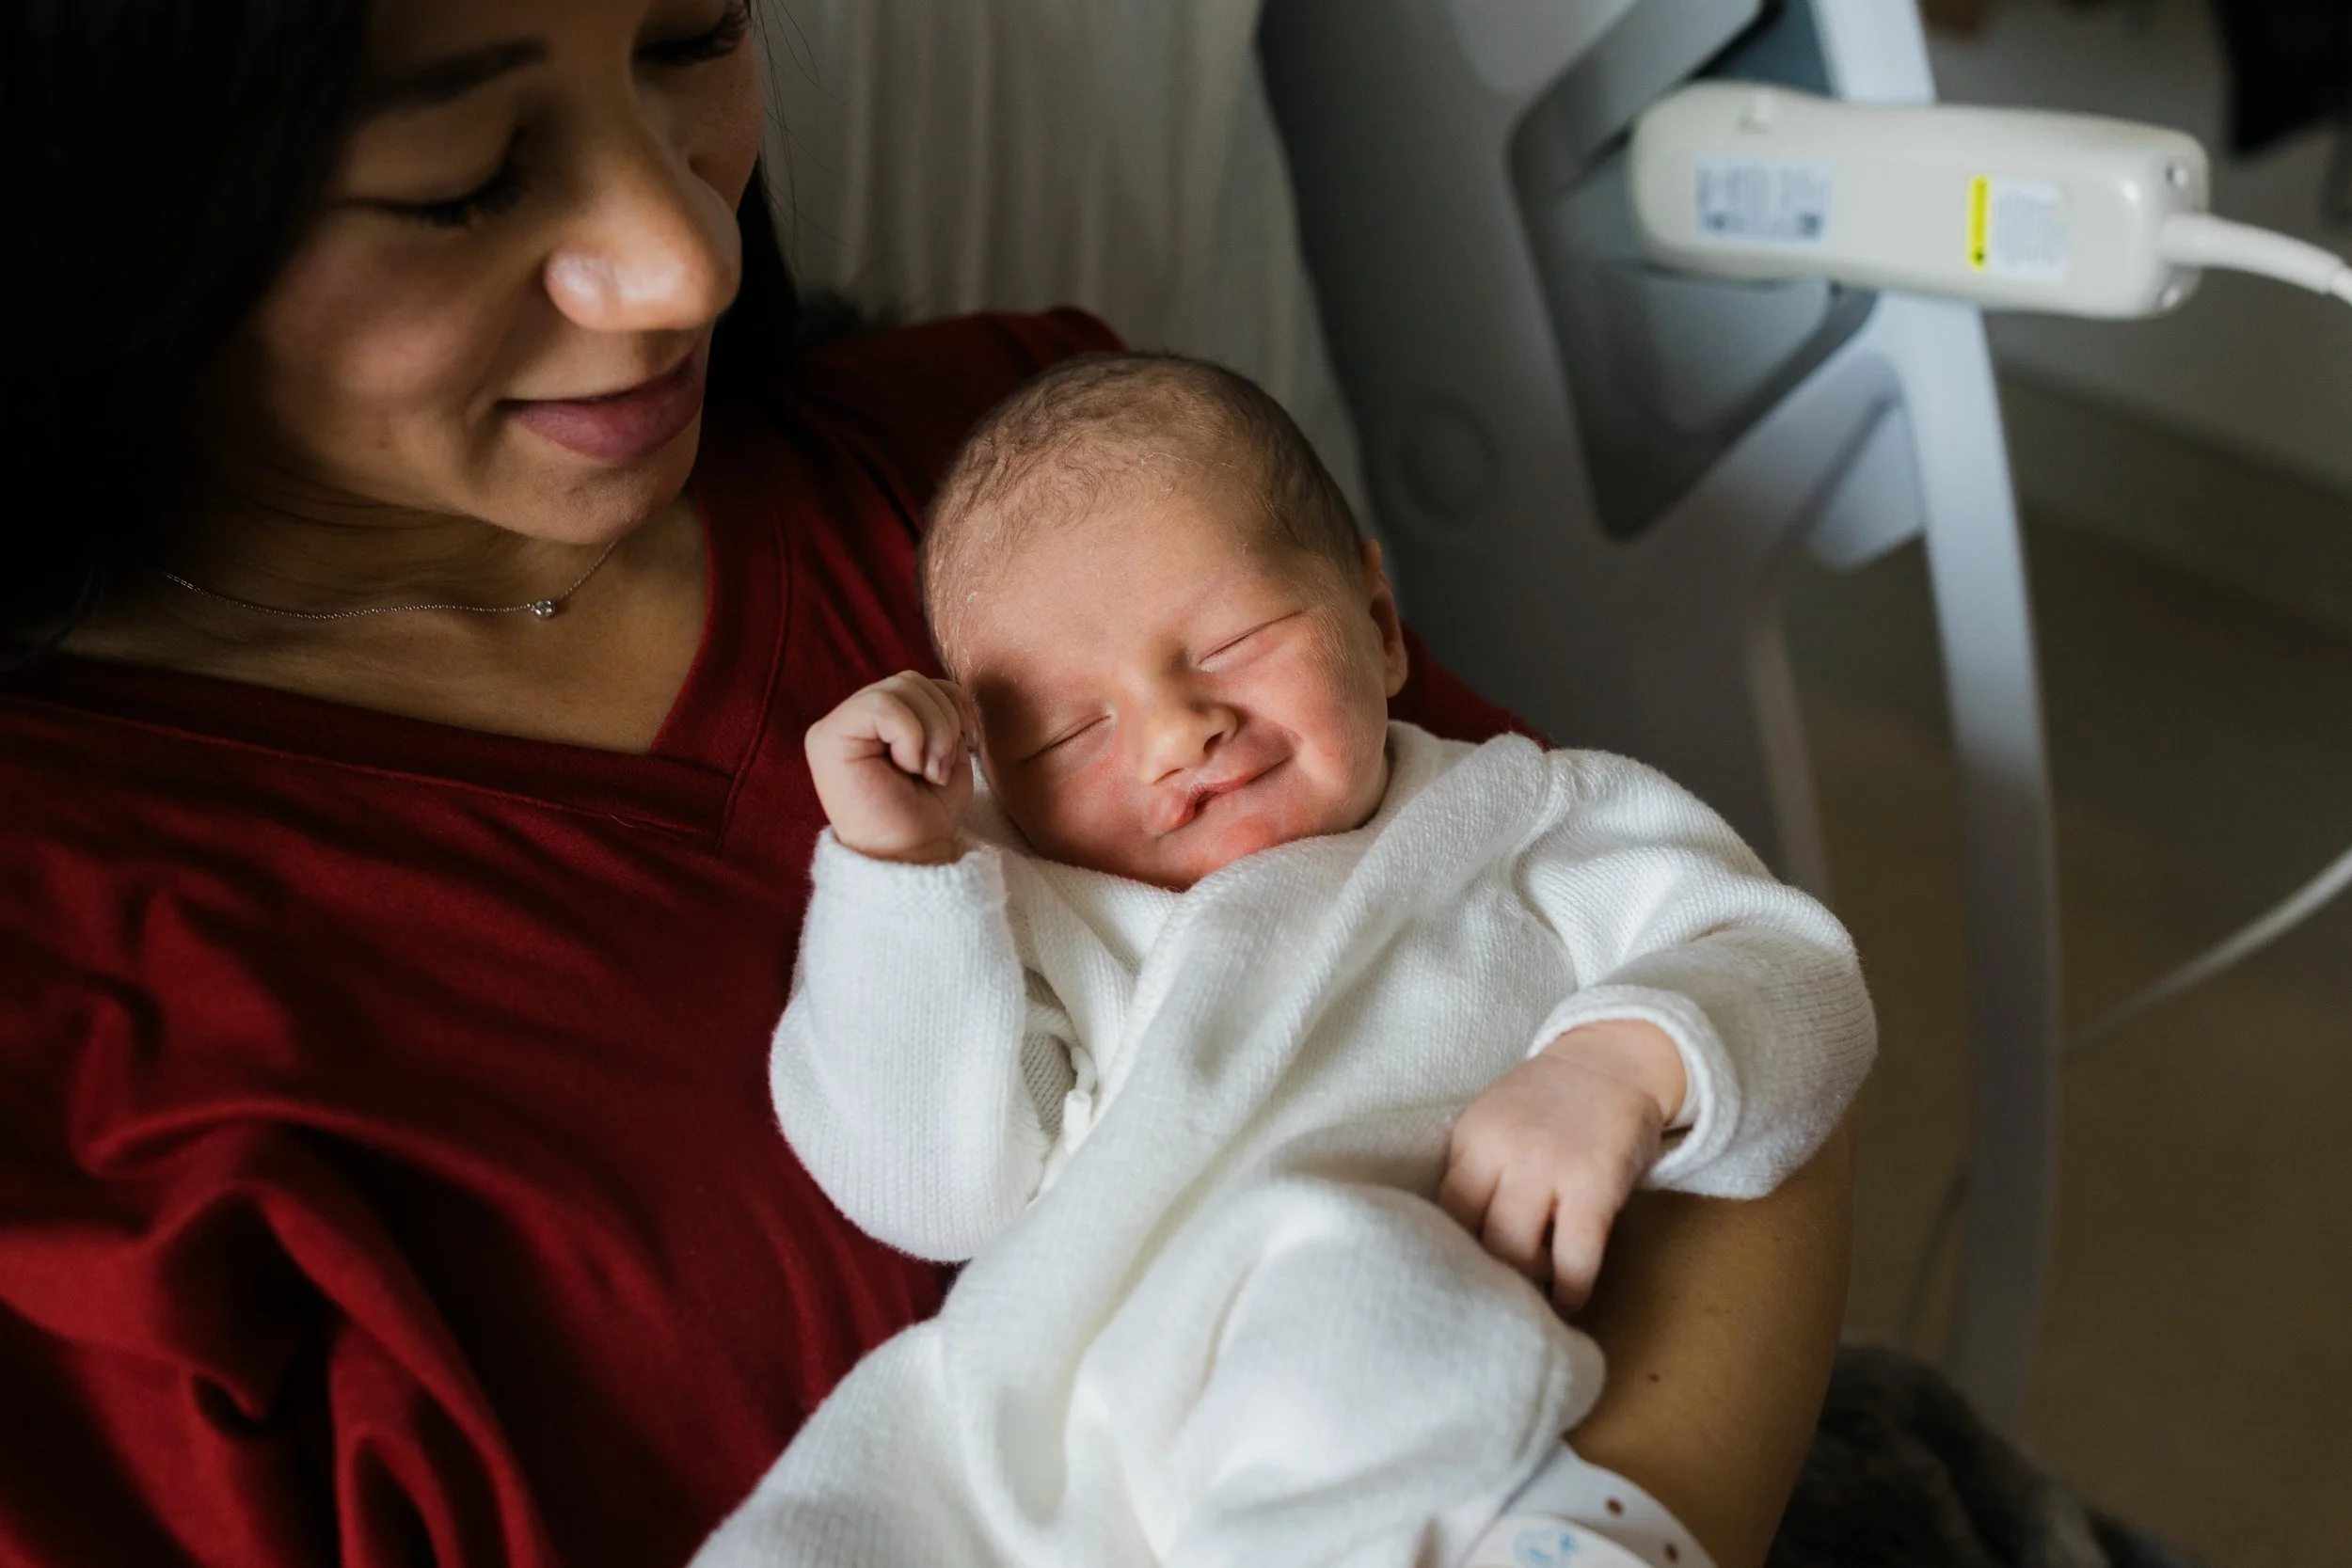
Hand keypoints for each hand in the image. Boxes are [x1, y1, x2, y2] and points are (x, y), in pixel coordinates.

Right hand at [806, 672, 979, 864]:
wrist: (912, 855)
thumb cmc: (926, 813)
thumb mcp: (945, 750)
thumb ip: (940, 710)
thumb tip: (947, 689)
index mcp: (878, 721)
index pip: (920, 682)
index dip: (953, 705)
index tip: (965, 745)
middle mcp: (852, 719)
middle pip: (910, 680)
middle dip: (943, 720)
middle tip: (938, 769)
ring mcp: (836, 727)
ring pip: (898, 688)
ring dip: (931, 730)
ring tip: (926, 771)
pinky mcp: (827, 738)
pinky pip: (880, 705)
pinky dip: (910, 734)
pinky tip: (907, 767)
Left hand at [1437, 1019, 1686, 1312]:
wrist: (1614, 1059)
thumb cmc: (1552, 1103)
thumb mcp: (1497, 1123)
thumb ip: (1479, 1172)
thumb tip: (1462, 1246)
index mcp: (1471, 1137)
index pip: (1443, 1210)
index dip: (1453, 1249)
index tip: (1464, 1274)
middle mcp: (1502, 1152)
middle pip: (1473, 1237)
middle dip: (1484, 1275)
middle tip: (1497, 1296)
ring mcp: (1548, 1168)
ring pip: (1515, 1252)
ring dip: (1524, 1285)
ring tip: (1533, 1296)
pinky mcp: (1593, 1186)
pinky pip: (1574, 1257)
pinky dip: (1569, 1290)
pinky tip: (1568, 1301)